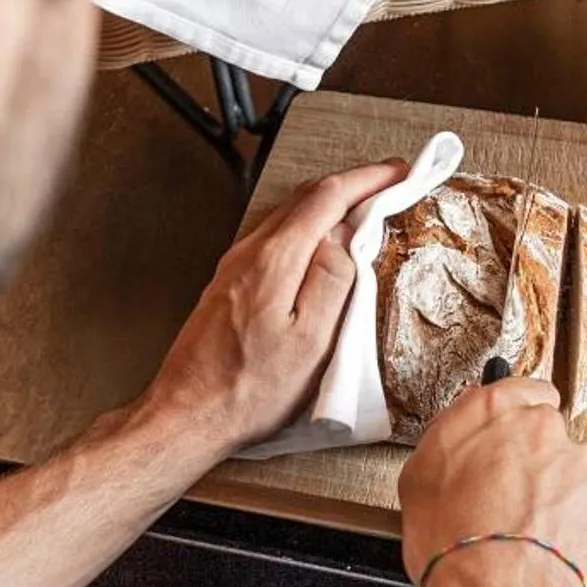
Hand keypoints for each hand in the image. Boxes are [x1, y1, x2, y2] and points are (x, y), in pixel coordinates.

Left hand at [139, 161, 404, 455]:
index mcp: (274, 260)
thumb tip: (346, 235)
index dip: (368, 179)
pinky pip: (275, 236)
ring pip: (289, 215)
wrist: (186, 414)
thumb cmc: (250, 389)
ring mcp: (234, 265)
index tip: (400, 172)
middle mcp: (250, 252)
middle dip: (352, 184)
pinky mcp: (228, 283)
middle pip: (306, 198)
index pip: (327, 198)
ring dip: (328, 204)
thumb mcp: (310, 342)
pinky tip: (319, 245)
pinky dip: (306, 226)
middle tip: (390, 185)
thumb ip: (332, 281)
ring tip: (363, 211)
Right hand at [398, 378, 586, 586]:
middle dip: (536, 466)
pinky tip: (549, 553)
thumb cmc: (454, 544)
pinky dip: (578, 530)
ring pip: (574, 477)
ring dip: (558, 500)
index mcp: (495, 413)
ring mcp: (583, 467)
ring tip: (528, 539)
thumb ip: (450, 441)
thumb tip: (462, 433)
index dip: (520, 415)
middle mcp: (544, 430)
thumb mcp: (419, 480)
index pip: (523, 388)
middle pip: (550, 438)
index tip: (516, 433)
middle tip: (509, 505)